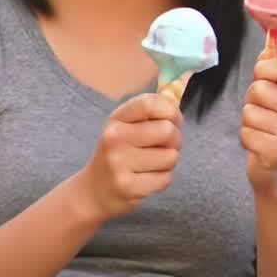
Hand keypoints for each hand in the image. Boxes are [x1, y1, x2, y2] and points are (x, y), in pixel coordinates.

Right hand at [76, 92, 182, 220]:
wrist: (92, 191)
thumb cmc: (118, 153)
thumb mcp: (127, 127)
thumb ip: (153, 111)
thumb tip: (184, 85)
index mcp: (116, 119)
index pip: (150, 103)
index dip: (171, 110)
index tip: (174, 120)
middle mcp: (114, 138)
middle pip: (168, 131)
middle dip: (174, 140)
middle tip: (163, 147)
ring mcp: (119, 163)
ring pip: (171, 156)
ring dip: (168, 162)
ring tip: (151, 164)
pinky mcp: (127, 187)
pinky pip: (166, 179)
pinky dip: (162, 179)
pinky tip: (145, 179)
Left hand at [242, 56, 276, 194]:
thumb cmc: (273, 127)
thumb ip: (271, 74)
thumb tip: (265, 51)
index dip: (264, 68)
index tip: (262, 77)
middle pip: (259, 89)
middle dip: (251, 101)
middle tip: (262, 114)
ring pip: (249, 112)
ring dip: (247, 122)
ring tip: (261, 131)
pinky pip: (246, 133)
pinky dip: (246, 139)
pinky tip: (259, 145)